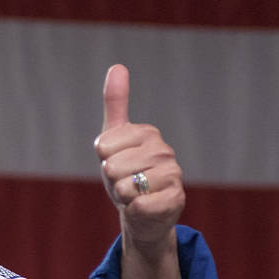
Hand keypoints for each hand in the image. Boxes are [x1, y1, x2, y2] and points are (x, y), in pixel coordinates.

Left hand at [94, 64, 183, 252]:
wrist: (143, 212)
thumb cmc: (125, 173)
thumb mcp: (113, 139)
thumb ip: (116, 103)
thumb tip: (118, 66)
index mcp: (147, 133)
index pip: (103, 146)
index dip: (104, 160)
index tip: (116, 162)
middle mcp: (164, 150)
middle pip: (112, 167)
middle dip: (112, 181)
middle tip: (126, 182)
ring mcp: (173, 174)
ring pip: (125, 187)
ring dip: (123, 196)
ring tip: (135, 194)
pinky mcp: (176, 199)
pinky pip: (139, 204)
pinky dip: (134, 210)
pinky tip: (144, 206)